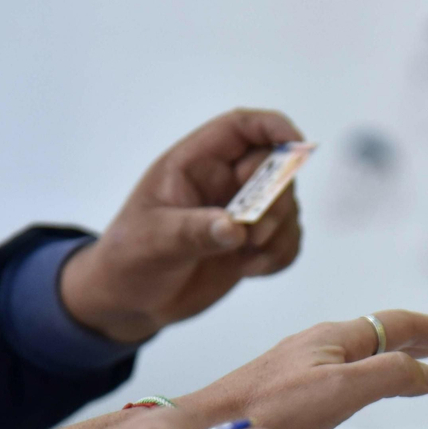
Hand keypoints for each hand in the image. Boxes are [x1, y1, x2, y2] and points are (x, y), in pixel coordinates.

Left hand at [60, 108, 306, 342]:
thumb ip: (192, 231)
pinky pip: (287, 241)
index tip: (298, 146)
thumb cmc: (129, 259)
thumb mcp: (151, 241)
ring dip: (279, 233)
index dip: (273, 127)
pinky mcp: (252, 244)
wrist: (130, 301)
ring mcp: (241, 213)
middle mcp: (222, 182)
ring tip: (247, 258)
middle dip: (276, 199)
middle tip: (254, 233)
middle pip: (274, 168)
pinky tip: (249, 270)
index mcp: (193, 164)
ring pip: (287, 207)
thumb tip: (236, 228)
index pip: (240, 128)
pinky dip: (280, 256)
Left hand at [179, 310, 427, 428]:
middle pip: (384, 332)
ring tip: (425, 360)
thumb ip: (388, 376)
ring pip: (364, 351)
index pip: (399, 324)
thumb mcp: (340, 389)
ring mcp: (302, 363)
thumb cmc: (267, 407)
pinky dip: (375, 371)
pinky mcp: (288, 386)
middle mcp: (320, 344)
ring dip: (400, 352)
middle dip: (425, 335)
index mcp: (336, 338)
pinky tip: (368, 387)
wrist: (212, 425)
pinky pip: (347, 369)